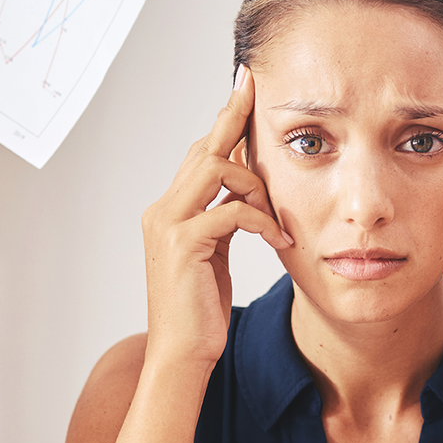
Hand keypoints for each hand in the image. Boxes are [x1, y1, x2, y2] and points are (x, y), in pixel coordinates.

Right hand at [140, 65, 290, 366]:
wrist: (181, 355)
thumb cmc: (199, 310)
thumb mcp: (214, 254)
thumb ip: (222, 219)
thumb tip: (246, 192)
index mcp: (169, 210)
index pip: (199, 154)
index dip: (223, 121)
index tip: (244, 87)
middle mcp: (163, 210)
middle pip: (204, 149)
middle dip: (234, 118)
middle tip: (256, 88)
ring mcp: (169, 225)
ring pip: (216, 169)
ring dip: (256, 185)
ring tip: (275, 217)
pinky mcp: (184, 244)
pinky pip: (232, 212)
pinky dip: (262, 220)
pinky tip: (279, 240)